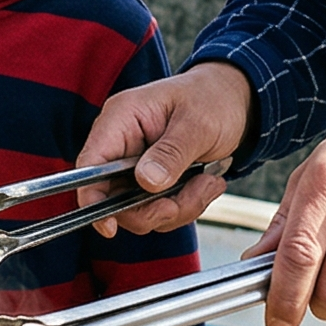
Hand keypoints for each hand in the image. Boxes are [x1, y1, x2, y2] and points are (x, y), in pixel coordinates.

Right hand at [76, 61, 254, 233]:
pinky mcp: (153, 181)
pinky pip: (160, 209)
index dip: (92, 197)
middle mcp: (122, 145)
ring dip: (178, 207)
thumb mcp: (197, 123)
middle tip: (186, 200)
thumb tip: (146, 181)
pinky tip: (205, 183)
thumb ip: (171, 152)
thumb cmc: (212, 99)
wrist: (234, 102)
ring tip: (206, 183)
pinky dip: (186, 205)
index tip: (108, 226)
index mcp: (121, 120)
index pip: (91, 164)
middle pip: (114, 198)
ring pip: (141, 210)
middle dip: (154, 209)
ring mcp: (136, 166)